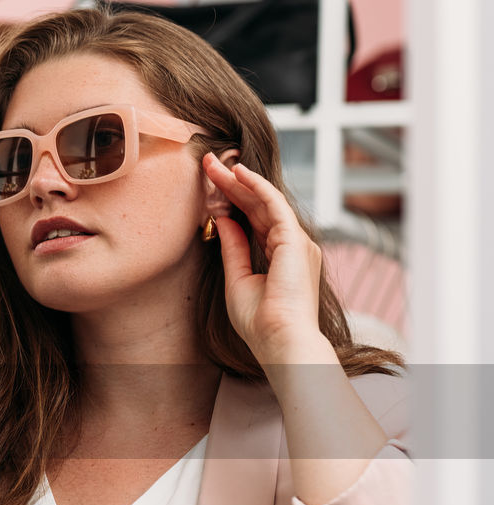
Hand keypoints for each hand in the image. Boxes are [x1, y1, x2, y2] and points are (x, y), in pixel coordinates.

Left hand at [202, 153, 326, 361]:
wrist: (279, 340)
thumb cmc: (260, 322)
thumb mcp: (237, 279)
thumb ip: (233, 247)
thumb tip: (223, 218)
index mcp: (280, 257)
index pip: (254, 219)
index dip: (232, 199)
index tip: (209, 185)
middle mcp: (292, 245)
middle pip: (258, 205)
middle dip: (232, 184)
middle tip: (208, 164)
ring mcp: (297, 242)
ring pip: (265, 201)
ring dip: (239, 180)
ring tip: (215, 163)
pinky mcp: (295, 240)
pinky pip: (274, 204)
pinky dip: (256, 186)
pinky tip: (238, 173)